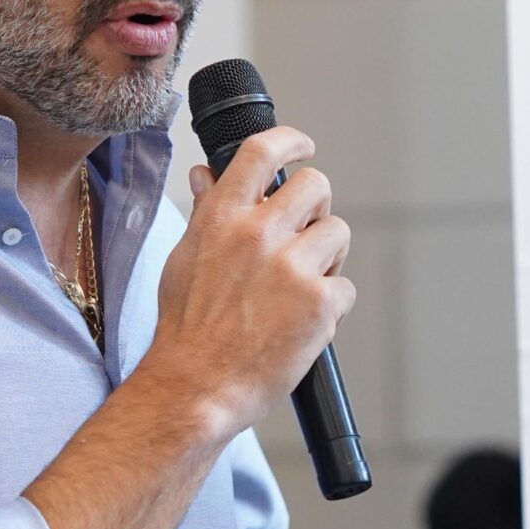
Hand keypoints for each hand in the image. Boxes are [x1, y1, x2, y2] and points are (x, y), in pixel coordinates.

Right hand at [141, 124, 353, 438]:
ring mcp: (292, 266)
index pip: (262, 152)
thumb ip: (207, 212)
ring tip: (301, 288)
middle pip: (316, 186)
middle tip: (306, 236)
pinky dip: (330, 306)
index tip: (303, 146)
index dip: (291, 140)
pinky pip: (344, 287)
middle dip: (316, 209)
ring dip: (327, 258)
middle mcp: (258, 233)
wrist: (195, 387)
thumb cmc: (186, 330)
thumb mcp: (185, 258)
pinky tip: (302, 323)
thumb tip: (208, 174)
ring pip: (338, 233)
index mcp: (221, 217)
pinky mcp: (319, 302)